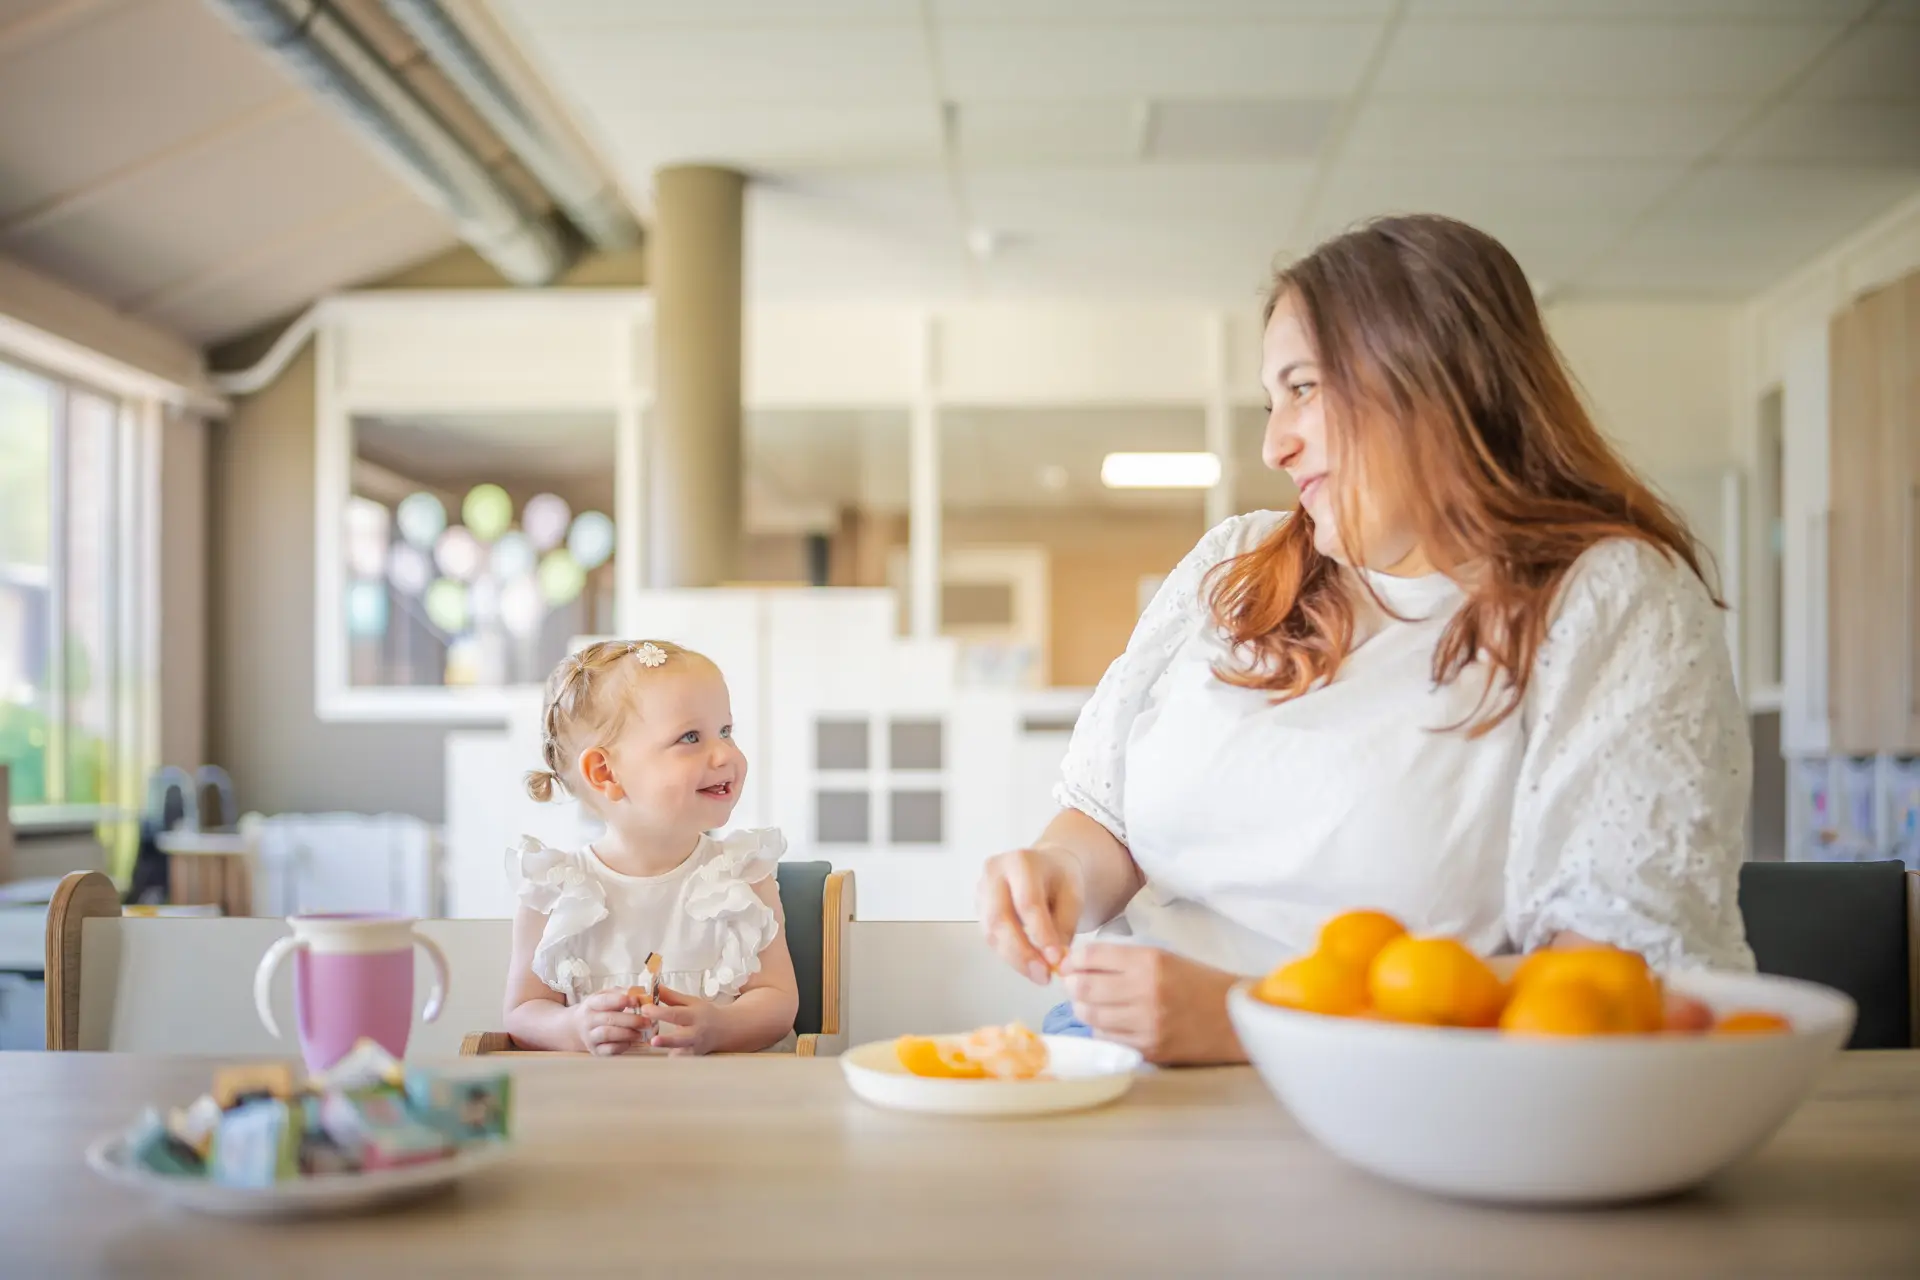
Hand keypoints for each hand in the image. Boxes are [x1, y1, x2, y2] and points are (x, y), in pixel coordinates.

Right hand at [568, 990, 650, 1055]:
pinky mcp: (595, 1050)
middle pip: (609, 1018)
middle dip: (631, 1020)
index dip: (621, 1000)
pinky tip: (631, 1041)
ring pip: (608, 1034)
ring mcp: (590, 1036)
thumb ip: (623, 992)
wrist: (578, 1027)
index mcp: (592, 1003)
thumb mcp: (607, 995)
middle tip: (647, 1021)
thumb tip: (642, 993)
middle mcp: (588, 1020)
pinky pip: (609, 1049)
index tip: (636, 1001)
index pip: (605, 1001)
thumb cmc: (600, 1008)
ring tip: (642, 1032)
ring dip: (628, 1033)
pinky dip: (622, 1046)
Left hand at [644, 985, 722, 1055]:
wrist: (725, 1029)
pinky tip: (663, 1055)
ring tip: (655, 1047)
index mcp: (694, 1016)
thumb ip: (671, 996)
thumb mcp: (691, 1001)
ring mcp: (694, 1049)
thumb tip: (653, 988)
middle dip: (667, 1040)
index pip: (676, 1014)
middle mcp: (695, 1034)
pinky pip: (680, 1060)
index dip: (659, 1012)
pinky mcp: (692, 1059)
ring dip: (667, 1051)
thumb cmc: (704, 1013)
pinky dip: (671, 1057)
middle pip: (680, 1038)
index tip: (644, 1009)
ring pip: (680, 1053)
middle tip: (654, 1041)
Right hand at [977, 845, 1083, 984]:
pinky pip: (990, 936)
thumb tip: (1054, 959)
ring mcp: (981, 889)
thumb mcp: (1073, 896)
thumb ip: (1064, 925)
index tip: (1056, 958)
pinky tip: (1027, 964)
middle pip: (1000, 918)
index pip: (1027, 902)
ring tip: (1038, 975)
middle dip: (1022, 952)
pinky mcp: (978, 907)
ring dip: (1014, 959)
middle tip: (1043, 975)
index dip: (1040, 933)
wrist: (1045, 867)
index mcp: (1021, 861)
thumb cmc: (1060, 879)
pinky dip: (1009, 955)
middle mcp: (994, 872)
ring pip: (991, 932)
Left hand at [1059, 943, 1244, 1065]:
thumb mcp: (1163, 958)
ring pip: (1090, 1016)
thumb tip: (1078, 965)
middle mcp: (1145, 992)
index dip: (1074, 960)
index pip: (1092, 956)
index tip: (1071, 964)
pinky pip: (1107, 1038)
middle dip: (1073, 985)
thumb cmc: (1198, 983)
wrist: (1235, 1018)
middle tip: (1077, 985)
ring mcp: (1146, 1024)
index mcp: (1150, 961)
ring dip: (1085, 1009)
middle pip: (1083, 988)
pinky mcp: (1148, 1049)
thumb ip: (1123, 961)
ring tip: (1094, 1003)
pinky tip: (1113, 1022)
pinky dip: (1103, 1029)